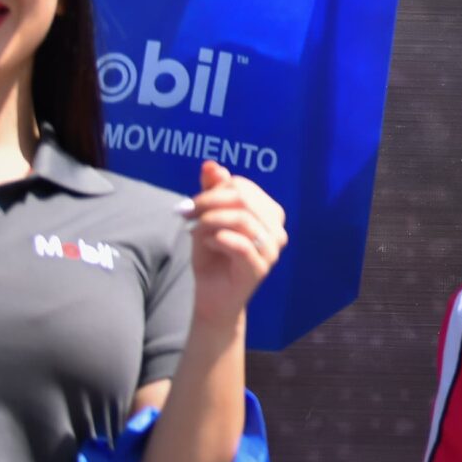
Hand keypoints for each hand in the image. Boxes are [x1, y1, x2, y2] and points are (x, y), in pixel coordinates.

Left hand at [183, 160, 285, 329]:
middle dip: (208, 203)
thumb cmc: (213, 256)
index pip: (242, 187)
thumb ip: (212, 192)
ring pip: (242, 219)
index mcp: (269, 213)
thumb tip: (211, 165)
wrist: (213, 297)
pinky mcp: (260, 268)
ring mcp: (271, 250)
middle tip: (185, 213)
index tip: (188, 204)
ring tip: (194, 230)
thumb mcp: (208, 220)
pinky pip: (240, 244)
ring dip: (210, 221)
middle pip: (243, 199)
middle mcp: (276, 229)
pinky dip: (218, 239)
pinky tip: (208, 244)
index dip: (212, 190)